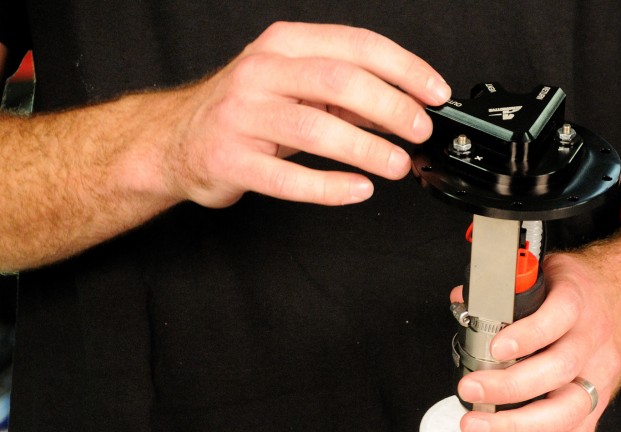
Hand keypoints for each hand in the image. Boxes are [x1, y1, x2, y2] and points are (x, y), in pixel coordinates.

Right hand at [158, 22, 450, 207]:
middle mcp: (261, 72)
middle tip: (419, 131)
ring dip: (366, 148)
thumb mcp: (295, 85)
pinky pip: (287, 177)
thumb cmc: (247, 110)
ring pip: (315, 127)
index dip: (404, 69)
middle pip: (339, 81)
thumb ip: (346, 91)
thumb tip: (407, 107)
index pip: (356, 46)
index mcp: (285, 45)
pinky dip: (328, 186)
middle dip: (390, 107)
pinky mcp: (232, 160)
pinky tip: (359, 190)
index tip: (435, 93)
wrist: (176, 139)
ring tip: (397, 164)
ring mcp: (243, 116)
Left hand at [453, 251, 620, 431]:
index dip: (527, 335)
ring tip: (479, 428)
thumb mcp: (548, 274)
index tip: (496, 347)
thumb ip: (509, 286)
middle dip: (510, 386)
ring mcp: (597, 376)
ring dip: (521, 424)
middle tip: (470, 390)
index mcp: (577, 304)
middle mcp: (590, 343)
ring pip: (567, 408)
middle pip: (557, 369)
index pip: (556, 319)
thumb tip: (464, 296)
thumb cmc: (580, 291)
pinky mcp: (597, 404)